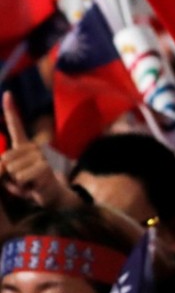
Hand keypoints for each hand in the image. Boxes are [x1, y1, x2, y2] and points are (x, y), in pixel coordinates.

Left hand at [0, 92, 76, 207]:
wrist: (52, 199)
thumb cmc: (28, 186)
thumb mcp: (10, 176)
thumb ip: (2, 167)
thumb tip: (2, 161)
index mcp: (25, 146)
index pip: (17, 126)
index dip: (11, 110)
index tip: (7, 93)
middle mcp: (35, 148)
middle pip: (5, 158)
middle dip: (7, 174)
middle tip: (21, 180)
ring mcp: (41, 157)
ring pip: (11, 168)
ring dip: (15, 181)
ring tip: (27, 184)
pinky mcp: (44, 168)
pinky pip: (20, 176)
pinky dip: (22, 186)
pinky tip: (33, 187)